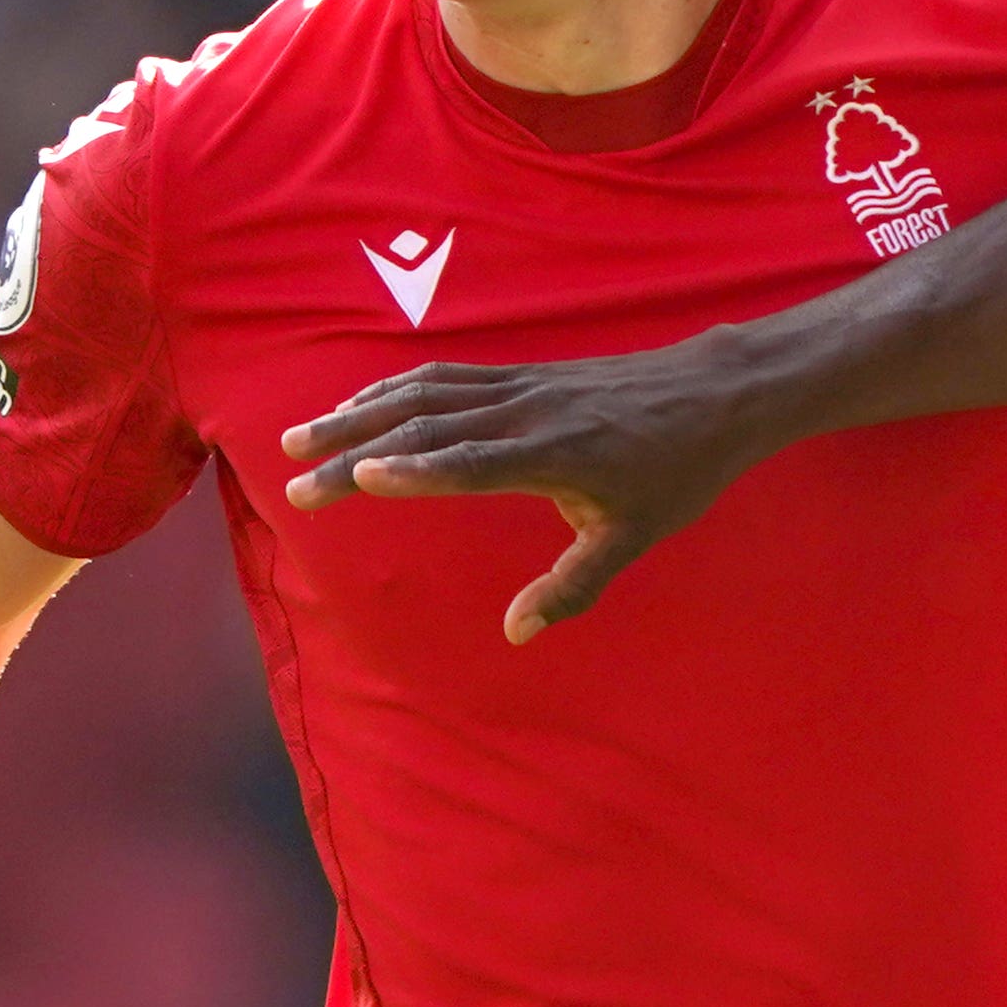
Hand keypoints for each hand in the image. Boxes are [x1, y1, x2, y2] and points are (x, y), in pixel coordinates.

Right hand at [283, 339, 768, 642]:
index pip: (472, 462)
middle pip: (426, 428)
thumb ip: (574, 584)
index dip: (416, 472)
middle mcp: (526, 412)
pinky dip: (394, 390)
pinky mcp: (521, 373)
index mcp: (553, 453)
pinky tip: (361, 407)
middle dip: (353, 452)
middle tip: (292, 481)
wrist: (714, 391)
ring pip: (424, 395)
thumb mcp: (634, 535)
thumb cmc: (677, 468)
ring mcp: (520, 386)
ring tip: (301, 438)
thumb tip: (518, 633)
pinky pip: (445, 377)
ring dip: (358, 415)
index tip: (359, 480)